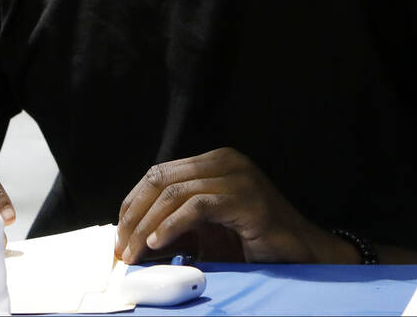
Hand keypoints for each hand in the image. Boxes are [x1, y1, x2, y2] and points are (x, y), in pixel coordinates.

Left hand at [115, 148, 357, 264]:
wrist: (297, 251)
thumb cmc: (251, 242)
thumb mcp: (206, 229)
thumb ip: (176, 223)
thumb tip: (132, 238)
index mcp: (215, 162)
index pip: (160, 173)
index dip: (133, 203)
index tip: (118, 235)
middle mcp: (226, 161)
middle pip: (162, 179)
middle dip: (134, 214)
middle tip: (120, 248)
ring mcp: (237, 177)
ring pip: (175, 192)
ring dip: (146, 225)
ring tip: (133, 253)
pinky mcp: (246, 198)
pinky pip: (197, 206)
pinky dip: (171, 226)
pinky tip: (157, 244)